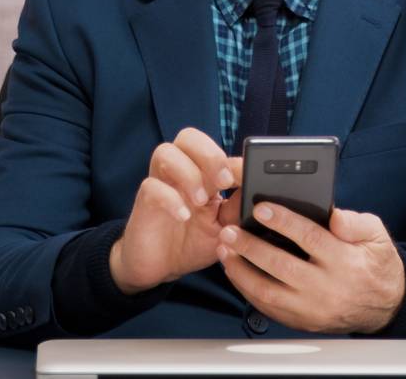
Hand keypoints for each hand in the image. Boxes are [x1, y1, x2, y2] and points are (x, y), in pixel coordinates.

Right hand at [109, 128, 242, 294]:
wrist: (161, 268)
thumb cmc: (193, 243)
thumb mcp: (224, 228)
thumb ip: (239, 208)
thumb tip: (260, 193)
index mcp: (202, 173)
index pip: (214, 148)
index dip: (231, 158)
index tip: (246, 177)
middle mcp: (180, 172)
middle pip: (188, 136)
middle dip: (209, 155)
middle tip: (224, 182)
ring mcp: (161, 184)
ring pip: (165, 152)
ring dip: (188, 173)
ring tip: (201, 201)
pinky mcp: (145, 201)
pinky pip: (152, 186)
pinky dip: (170, 199)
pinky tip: (183, 216)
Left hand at [216, 203, 405, 334]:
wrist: (386, 305)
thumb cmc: (375, 264)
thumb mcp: (376, 235)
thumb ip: (355, 222)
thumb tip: (334, 216)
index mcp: (345, 262)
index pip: (309, 237)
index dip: (282, 221)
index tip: (259, 208)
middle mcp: (327, 288)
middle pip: (281, 265)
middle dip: (250, 247)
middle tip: (229, 231)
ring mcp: (313, 309)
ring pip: (268, 292)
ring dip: (241, 271)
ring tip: (226, 251)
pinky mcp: (303, 322)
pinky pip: (268, 308)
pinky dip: (248, 291)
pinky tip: (237, 273)